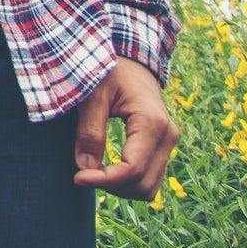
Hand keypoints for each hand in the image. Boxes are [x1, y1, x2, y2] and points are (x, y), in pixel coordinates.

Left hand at [72, 57, 177, 199]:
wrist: (131, 60)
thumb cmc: (109, 71)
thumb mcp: (93, 96)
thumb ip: (90, 131)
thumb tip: (85, 168)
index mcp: (151, 123)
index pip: (133, 169)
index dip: (104, 180)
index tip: (77, 177)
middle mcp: (167, 136)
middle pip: (144, 184)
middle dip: (112, 186)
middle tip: (82, 174)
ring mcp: (169, 142)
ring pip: (150, 186)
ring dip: (121, 188)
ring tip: (93, 172)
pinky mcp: (163, 145)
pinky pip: (150, 177)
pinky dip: (129, 181)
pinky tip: (106, 170)